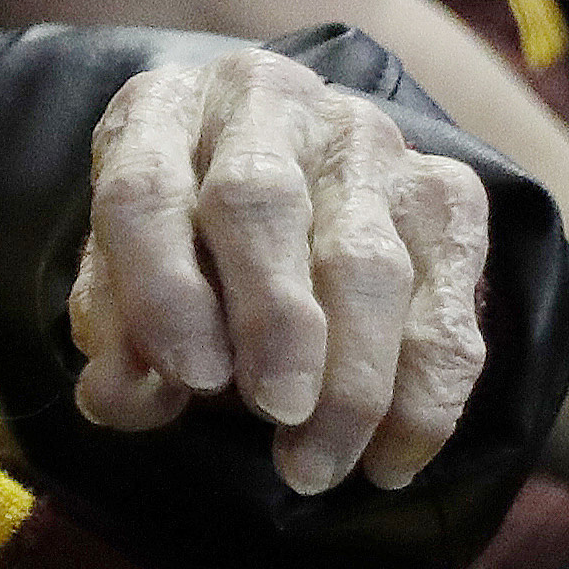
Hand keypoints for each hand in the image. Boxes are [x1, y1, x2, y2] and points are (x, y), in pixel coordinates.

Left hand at [67, 46, 490, 492]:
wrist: (289, 187)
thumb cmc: (184, 245)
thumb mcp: (125, 281)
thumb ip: (118, 335)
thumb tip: (123, 400)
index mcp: (159, 112)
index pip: (145, 189)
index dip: (164, 288)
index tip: (190, 378)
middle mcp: (263, 102)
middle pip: (261, 202)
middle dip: (273, 319)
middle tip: (277, 411)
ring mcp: (363, 138)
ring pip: (368, 261)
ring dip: (350, 380)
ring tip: (315, 465)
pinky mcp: (445, 188)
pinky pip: (449, 301)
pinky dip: (426, 394)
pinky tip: (391, 461)